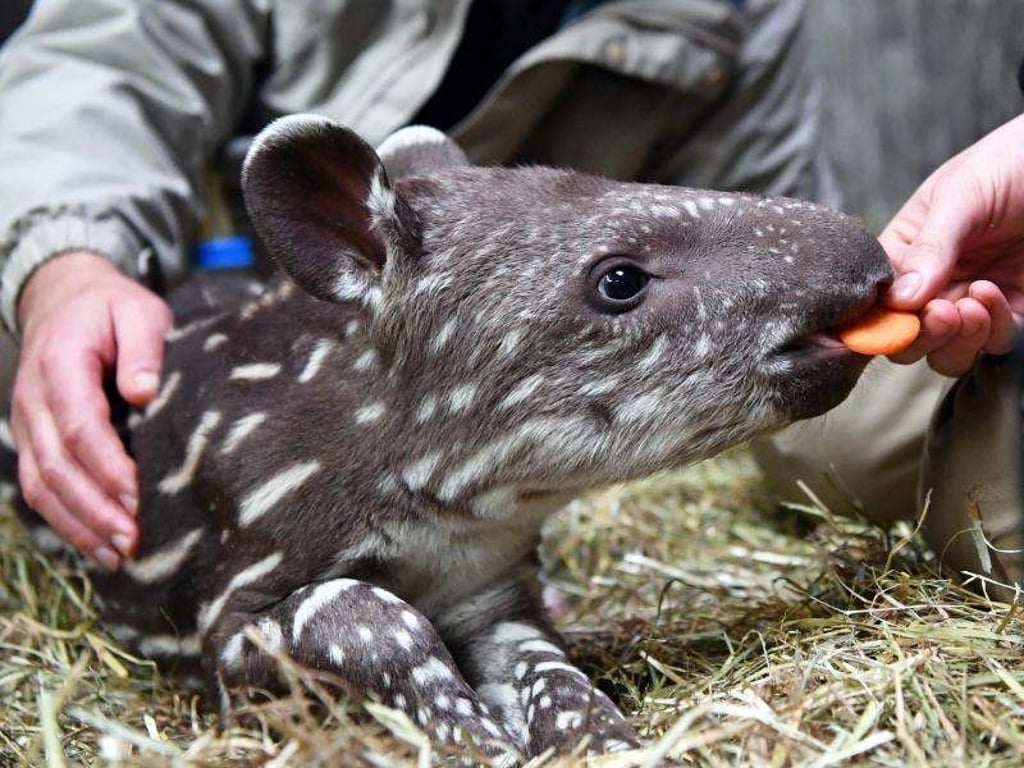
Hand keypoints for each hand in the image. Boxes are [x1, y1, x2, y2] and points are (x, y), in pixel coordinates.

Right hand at [12, 251, 171, 567]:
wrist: (64, 301)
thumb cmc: (111, 310)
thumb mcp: (137, 310)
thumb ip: (144, 347)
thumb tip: (143, 391)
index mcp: (60, 366)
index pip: (80, 427)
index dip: (108, 468)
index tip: (140, 497)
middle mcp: (33, 401)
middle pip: (57, 467)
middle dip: (96, 509)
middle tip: (136, 540)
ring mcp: (27, 425)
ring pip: (42, 486)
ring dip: (80, 526)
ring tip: (121, 555)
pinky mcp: (32, 442)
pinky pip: (40, 489)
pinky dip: (67, 522)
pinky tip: (100, 547)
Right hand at [881, 113, 1023, 375]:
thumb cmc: (1010, 163)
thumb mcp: (960, 194)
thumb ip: (930, 247)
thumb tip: (899, 301)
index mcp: (904, 253)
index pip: (874, 301)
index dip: (874, 319)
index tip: (890, 319)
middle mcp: (933, 285)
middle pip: (905, 339)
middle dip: (916, 336)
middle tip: (937, 313)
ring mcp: (972, 302)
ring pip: (945, 353)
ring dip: (952, 341)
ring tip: (967, 307)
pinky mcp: (1015, 312)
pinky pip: (995, 343)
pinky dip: (991, 330)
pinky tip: (990, 295)